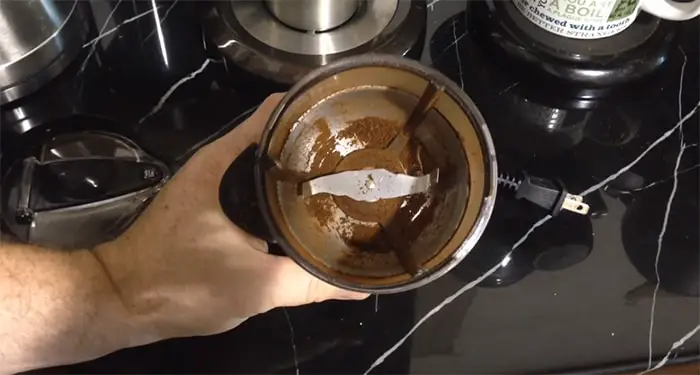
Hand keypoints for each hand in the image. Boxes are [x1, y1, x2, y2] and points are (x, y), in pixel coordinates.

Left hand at [95, 93, 366, 341]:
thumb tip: (360, 284)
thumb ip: (309, 283)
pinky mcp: (205, 209)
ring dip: (295, 172)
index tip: (345, 118)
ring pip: (261, 168)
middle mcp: (214, 166)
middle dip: (311, 145)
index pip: (272, 116)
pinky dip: (276, 195)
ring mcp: (208, 187)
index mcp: (220, 163)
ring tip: (339, 179)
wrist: (121, 304)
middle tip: (354, 157)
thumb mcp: (256, 286)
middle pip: (272, 141)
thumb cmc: (182, 283)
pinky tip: (301, 214)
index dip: (309, 112)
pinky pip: (250, 192)